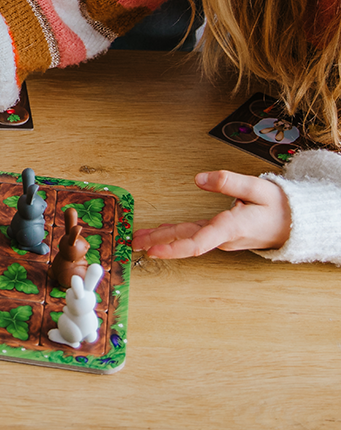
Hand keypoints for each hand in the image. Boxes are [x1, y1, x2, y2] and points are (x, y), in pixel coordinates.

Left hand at [131, 171, 291, 257]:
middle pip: (186, 241)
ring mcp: (222, 238)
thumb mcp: (258, 187)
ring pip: (188, 239)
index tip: (154, 250)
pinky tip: (160, 233)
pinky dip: (175, 235)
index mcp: (232, 227)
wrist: (296, 224)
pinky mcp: (220, 234)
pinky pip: (194, 236)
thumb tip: (199, 179)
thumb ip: (228, 181)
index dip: (174, 247)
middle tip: (134, 243)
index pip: (199, 241)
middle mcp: (224, 237)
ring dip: (163, 239)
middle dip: (159, 243)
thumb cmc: (279, 206)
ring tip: (138, 239)